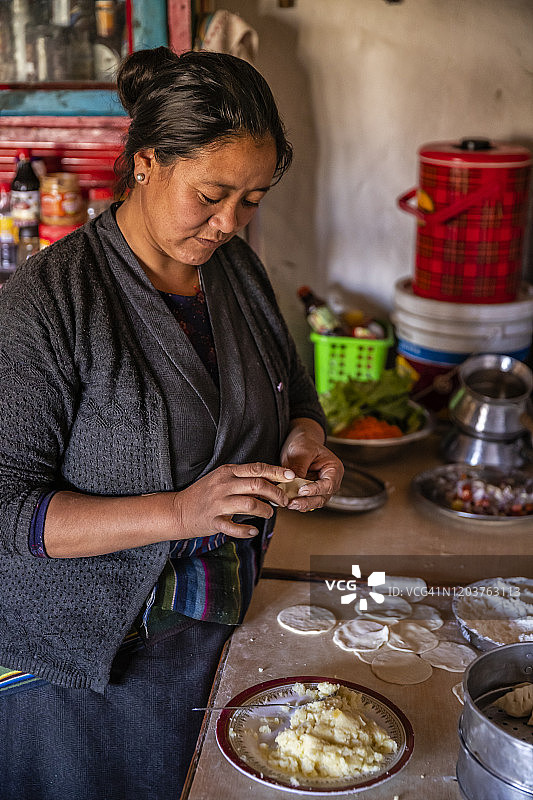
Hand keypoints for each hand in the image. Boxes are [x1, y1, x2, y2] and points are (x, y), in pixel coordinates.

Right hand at [172, 462, 295, 538]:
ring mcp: (218, 503)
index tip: (291, 476)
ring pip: (250, 504)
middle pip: (257, 485)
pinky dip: (247, 530)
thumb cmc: (204, 494)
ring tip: (269, 514)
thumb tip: (270, 482)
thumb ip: (243, 479)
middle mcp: (223, 485)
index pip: (256, 468)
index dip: (276, 472)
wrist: (178, 511)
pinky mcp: (213, 521)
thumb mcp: (222, 479)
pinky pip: (234, 527)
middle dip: (276, 493)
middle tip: (284, 501)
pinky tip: (253, 530)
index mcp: (227, 472)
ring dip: (265, 510)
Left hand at [280, 418, 343, 510]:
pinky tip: (288, 502)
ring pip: (314, 502)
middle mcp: (330, 481)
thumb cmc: (304, 443)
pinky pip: (306, 501)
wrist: (299, 444)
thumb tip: (294, 484)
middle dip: (307, 502)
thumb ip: (299, 467)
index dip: (316, 489)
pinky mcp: (310, 493)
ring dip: (302, 505)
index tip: (301, 491)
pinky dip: (298, 503)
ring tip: (289, 504)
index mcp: (334, 469)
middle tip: (293, 503)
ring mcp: (321, 489)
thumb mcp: (302, 451)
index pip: (328, 484)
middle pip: (322, 497)